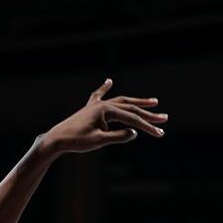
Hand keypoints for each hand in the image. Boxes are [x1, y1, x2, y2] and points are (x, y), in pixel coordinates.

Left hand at [39, 79, 167, 156]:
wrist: (57, 139)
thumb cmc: (77, 141)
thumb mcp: (99, 141)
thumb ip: (117, 137)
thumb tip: (134, 133)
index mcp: (106, 110)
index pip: (132, 118)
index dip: (147, 127)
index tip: (160, 134)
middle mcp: (103, 104)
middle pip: (131, 107)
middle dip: (149, 114)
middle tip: (165, 118)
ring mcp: (96, 105)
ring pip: (121, 101)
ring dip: (137, 102)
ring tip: (154, 101)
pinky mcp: (90, 108)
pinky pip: (99, 96)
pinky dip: (104, 88)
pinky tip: (108, 81)